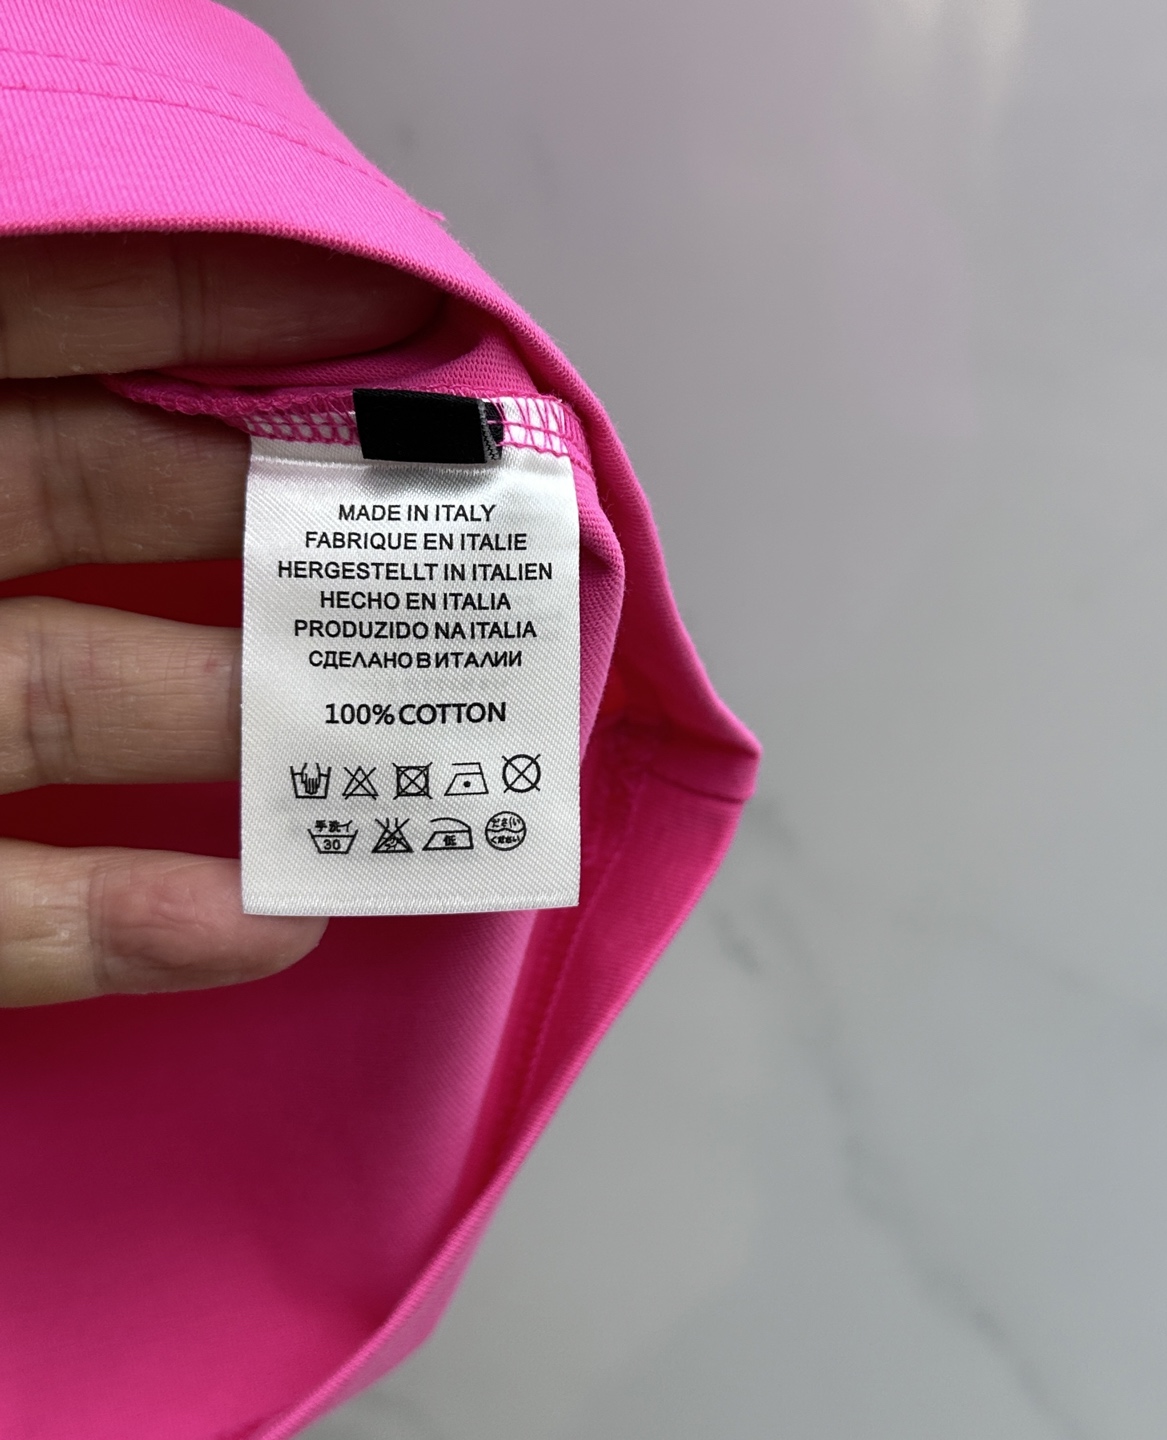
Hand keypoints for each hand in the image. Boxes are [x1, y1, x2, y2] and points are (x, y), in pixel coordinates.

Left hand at [0, 232, 440, 1005]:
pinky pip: (3, 909)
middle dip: (283, 533)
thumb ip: (35, 427)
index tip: (397, 319)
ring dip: (248, 737)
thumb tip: (238, 553)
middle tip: (446, 558)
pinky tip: (263, 929)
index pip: (52, 323)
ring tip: (404, 753)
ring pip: (72, 700)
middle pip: (105, 509)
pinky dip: (127, 924)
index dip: (221, 298)